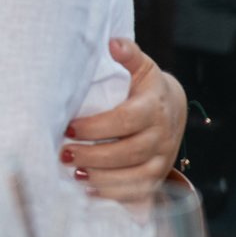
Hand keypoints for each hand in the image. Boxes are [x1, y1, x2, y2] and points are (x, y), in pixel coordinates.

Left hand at [59, 37, 187, 199]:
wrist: (172, 109)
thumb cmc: (146, 88)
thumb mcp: (142, 67)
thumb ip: (128, 54)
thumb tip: (112, 42)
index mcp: (154, 108)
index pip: (126, 120)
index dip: (97, 127)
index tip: (69, 128)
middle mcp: (161, 136)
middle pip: (128, 152)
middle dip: (93, 156)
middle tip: (63, 153)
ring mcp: (161, 159)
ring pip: (133, 176)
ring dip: (101, 178)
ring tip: (73, 172)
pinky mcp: (157, 176)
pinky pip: (138, 191)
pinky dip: (113, 194)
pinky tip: (88, 189)